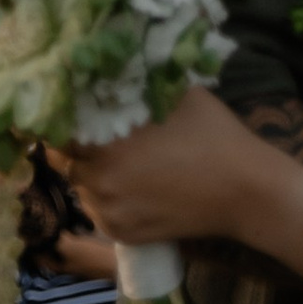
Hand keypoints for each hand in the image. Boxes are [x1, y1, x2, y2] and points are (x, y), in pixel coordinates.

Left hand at [56, 79, 278, 248]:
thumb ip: (136, 85)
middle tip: (99, 136)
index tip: (73, 112)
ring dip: (91, 173)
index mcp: (106, 143)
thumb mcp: (176, 94)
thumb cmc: (214, 134)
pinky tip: (133, 185)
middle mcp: (98, 181)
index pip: (57, 131)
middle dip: (78, 147)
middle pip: (66, 160)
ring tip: (121, 161)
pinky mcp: (120, 233)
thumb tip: (107, 70)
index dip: (62, 119)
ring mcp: (107, 211)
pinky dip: (107, 197)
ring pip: (81, 186)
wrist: (245, 191)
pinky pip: (97, 210)